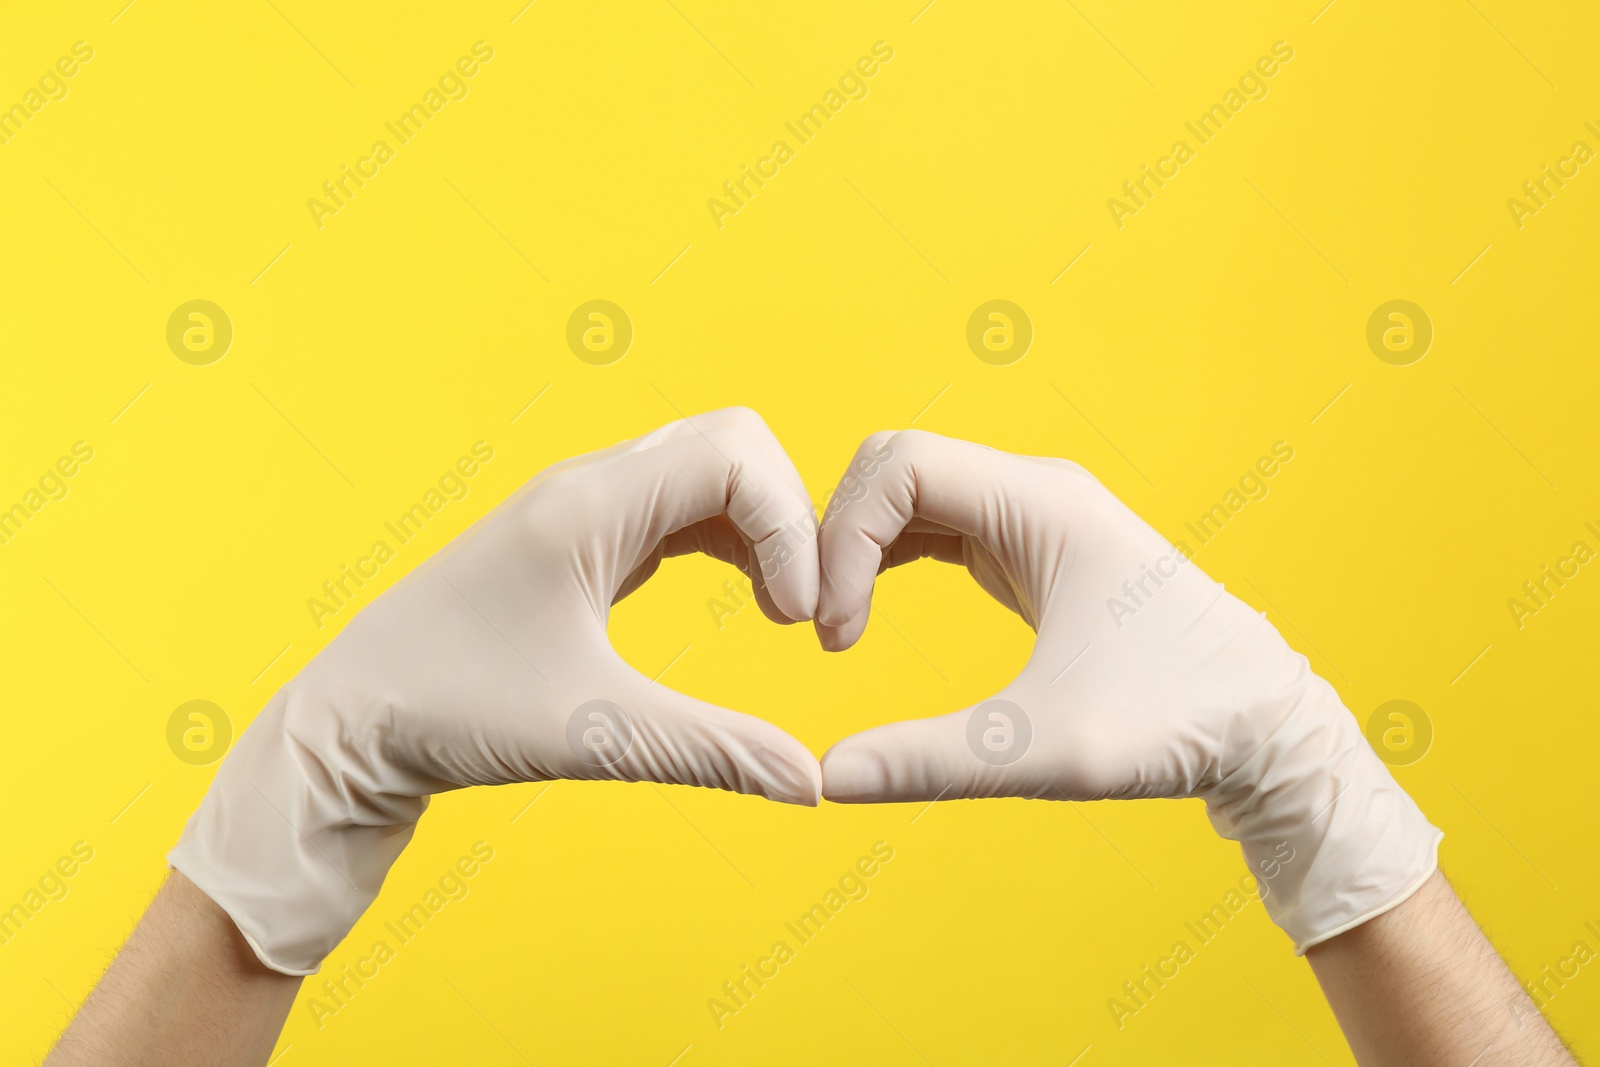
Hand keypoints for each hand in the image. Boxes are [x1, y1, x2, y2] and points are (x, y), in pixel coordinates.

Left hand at [170, 409, 823, 974]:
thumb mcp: (592, 733)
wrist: (352, 723)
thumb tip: (810, 784)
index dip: (791, 528)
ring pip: (709, 472)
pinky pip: (680, 507)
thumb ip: (710, 751)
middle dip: (788, 516)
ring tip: (780, 612)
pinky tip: (744, 600)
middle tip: (800, 609)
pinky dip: (731, 541)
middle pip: (733, 445)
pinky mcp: (582, 541)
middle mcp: (589, 487)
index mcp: (589, 504)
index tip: (799, 619)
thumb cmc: (448, 712)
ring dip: (762, 529)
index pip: (736, 456)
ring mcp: (584, 508)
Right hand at [814, 430, 1441, 950]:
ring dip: (858, 548)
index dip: (843, 536)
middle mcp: (1035, 491)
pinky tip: (867, 616)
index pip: (900, 465)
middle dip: (839, 535)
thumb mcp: (1049, 748)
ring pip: (909, 493)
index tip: (836, 631)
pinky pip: (934, 526)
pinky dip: (886, 559)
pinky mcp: (1031, 549)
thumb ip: (933, 761)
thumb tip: (828, 780)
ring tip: (839, 631)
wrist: (1263, 724)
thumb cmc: (1176, 723)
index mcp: (1044, 503)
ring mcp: (1033, 516)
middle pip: (895, 466)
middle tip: (825, 629)